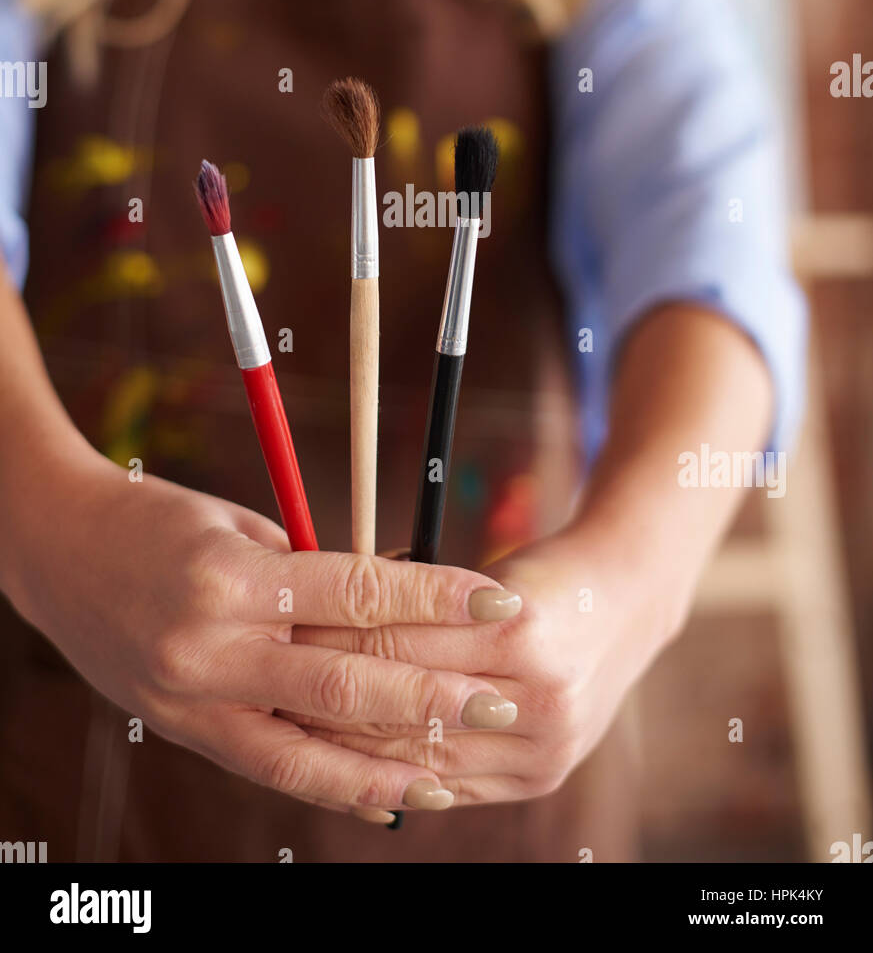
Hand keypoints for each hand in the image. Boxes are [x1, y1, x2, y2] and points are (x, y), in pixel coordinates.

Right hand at [4, 448, 522, 821]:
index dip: (434, 596)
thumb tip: (396, 597)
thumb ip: (311, 572)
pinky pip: (268, 767)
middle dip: (429, 695)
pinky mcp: (183, 728)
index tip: (497, 598)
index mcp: (232, 576)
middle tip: (500, 699)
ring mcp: (193, 699)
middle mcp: (212, 647)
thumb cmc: (160, 521)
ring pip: (307, 747)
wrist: (60, 551)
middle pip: (343, 681)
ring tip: (452, 770)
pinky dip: (331, 783)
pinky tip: (382, 793)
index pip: (354, 590)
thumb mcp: (242, 526)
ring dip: (387, 764)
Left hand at [288, 525, 684, 807]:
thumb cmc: (539, 575)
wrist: (625, 606)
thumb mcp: (484, 573)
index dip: (334, 633)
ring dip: (352, 744)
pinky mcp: (542, 776)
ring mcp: (547, 745)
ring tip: (297, 722)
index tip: (284, 625)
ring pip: (421, 755)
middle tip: (275, 677)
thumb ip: (414, 598)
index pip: (401, 639)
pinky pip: (448, 786)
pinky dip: (395, 774)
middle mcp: (540, 693)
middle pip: (406, 704)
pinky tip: (349, 760)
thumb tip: (320, 602)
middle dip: (332, 693)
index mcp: (521, 627)